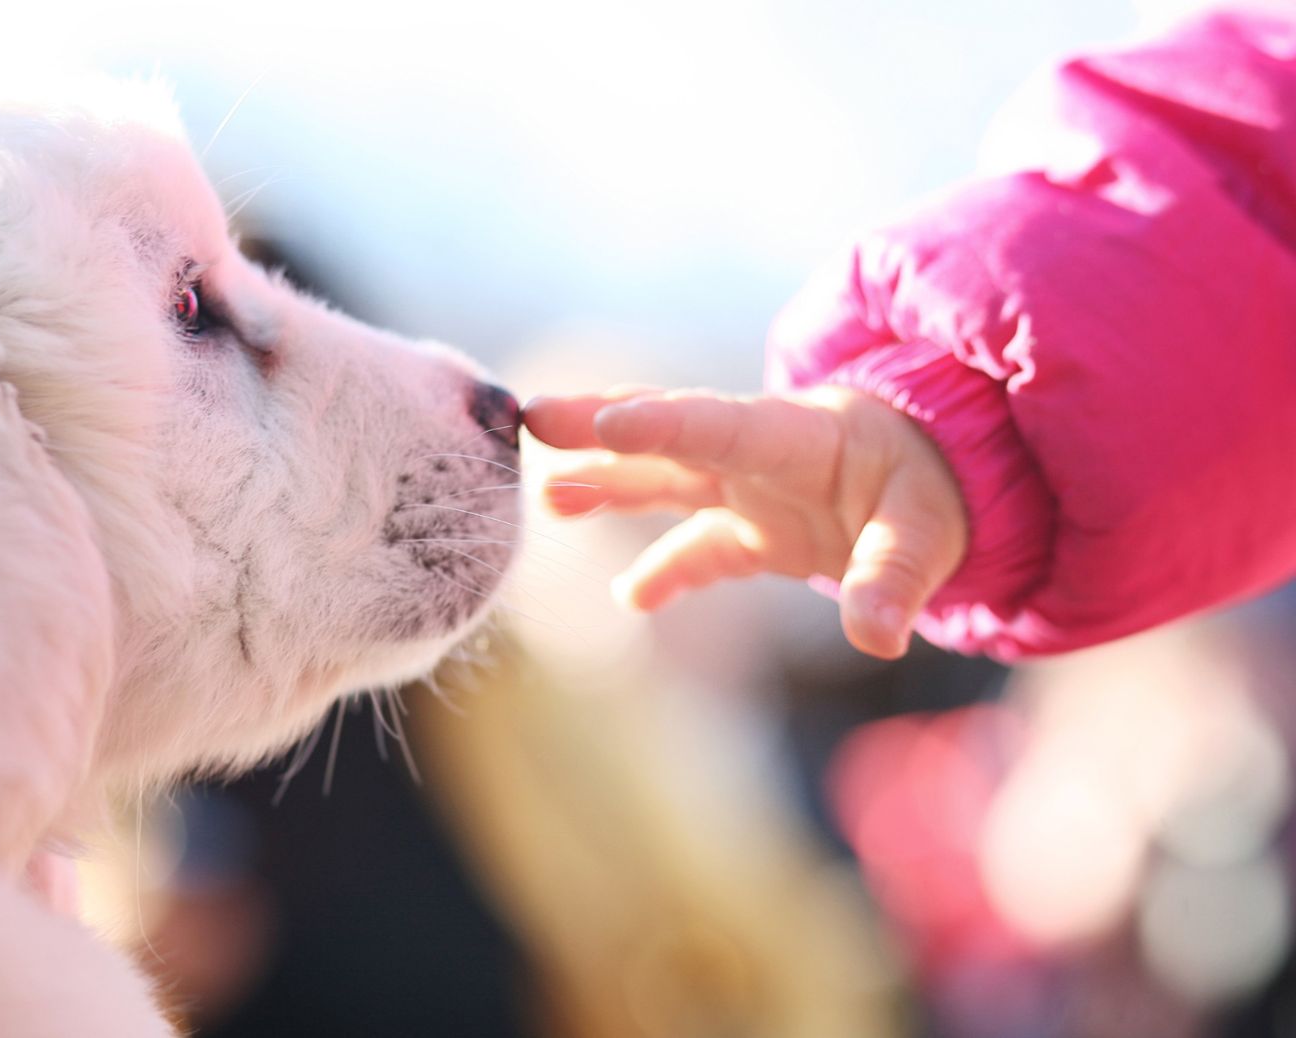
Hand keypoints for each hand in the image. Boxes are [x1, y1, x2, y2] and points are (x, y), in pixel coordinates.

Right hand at [522, 386, 967, 657]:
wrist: (943, 479)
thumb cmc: (936, 488)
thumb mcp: (931, 531)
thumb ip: (897, 578)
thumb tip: (875, 637)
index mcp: (798, 437)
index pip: (722, 425)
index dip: (663, 424)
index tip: (605, 422)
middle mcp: (760, 458)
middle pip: (669, 439)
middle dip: (599, 427)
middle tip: (530, 418)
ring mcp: (751, 493)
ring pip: (664, 482)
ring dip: (607, 485)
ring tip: (546, 494)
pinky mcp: (754, 531)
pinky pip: (696, 547)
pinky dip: (663, 571)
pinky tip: (628, 597)